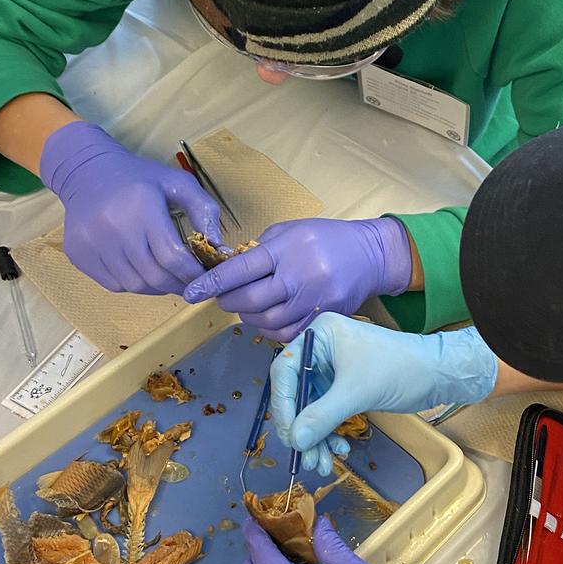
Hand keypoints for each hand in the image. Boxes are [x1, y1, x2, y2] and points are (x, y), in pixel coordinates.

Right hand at [40, 122, 220, 293]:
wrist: (87, 172)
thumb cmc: (139, 178)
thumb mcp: (178, 183)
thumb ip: (205, 211)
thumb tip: (219, 247)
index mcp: (142, 207)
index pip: (173, 256)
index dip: (193, 273)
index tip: (205, 276)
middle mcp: (113, 227)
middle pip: (154, 276)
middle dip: (178, 285)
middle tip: (189, 282)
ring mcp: (92, 243)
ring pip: (135, 285)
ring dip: (157, 288)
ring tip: (168, 277)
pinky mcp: (79, 255)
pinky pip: (114, 284)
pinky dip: (133, 284)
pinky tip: (142, 270)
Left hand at [182, 217, 412, 341]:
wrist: (370, 255)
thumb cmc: (326, 238)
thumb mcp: (291, 230)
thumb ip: (260, 248)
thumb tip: (229, 268)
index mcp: (287, 248)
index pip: (242, 268)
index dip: (213, 282)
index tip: (191, 292)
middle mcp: (300, 276)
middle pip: (251, 300)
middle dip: (228, 301)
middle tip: (222, 298)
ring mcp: (313, 301)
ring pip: (266, 321)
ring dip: (248, 316)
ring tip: (247, 305)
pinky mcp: (323, 319)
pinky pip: (286, 334)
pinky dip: (269, 330)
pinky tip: (267, 318)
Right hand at [270, 313, 496, 474]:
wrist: (438, 374)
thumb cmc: (399, 369)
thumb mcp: (356, 392)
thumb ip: (321, 416)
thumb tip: (294, 441)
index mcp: (319, 335)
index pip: (285, 370)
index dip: (283, 405)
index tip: (288, 436)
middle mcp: (321, 350)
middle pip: (296, 394)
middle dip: (302, 428)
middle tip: (305, 457)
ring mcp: (332, 370)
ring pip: (311, 409)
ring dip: (315, 438)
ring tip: (321, 465)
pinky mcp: (344, 388)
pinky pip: (326, 414)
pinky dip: (329, 434)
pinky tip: (338, 450)